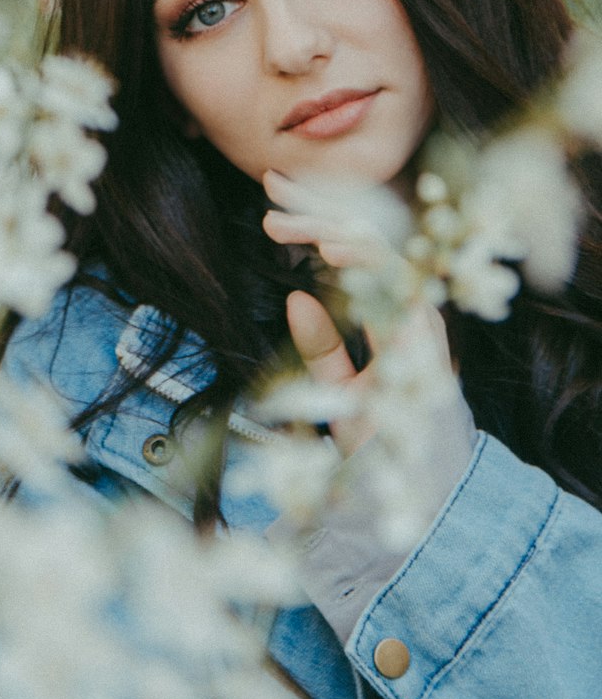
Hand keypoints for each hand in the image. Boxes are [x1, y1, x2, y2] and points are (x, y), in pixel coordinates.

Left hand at [262, 169, 452, 455]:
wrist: (420, 514)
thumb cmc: (386, 456)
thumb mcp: (343, 394)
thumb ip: (324, 347)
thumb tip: (297, 295)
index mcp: (391, 317)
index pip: (353, 254)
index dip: (317, 220)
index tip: (272, 201)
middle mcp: (409, 313)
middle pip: (366, 240)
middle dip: (318, 206)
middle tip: (271, 184)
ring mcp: (420, 327)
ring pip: (382, 254)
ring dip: (330, 230)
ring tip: (283, 222)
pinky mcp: (426, 347)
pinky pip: (402, 291)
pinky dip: (369, 266)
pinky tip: (332, 251)